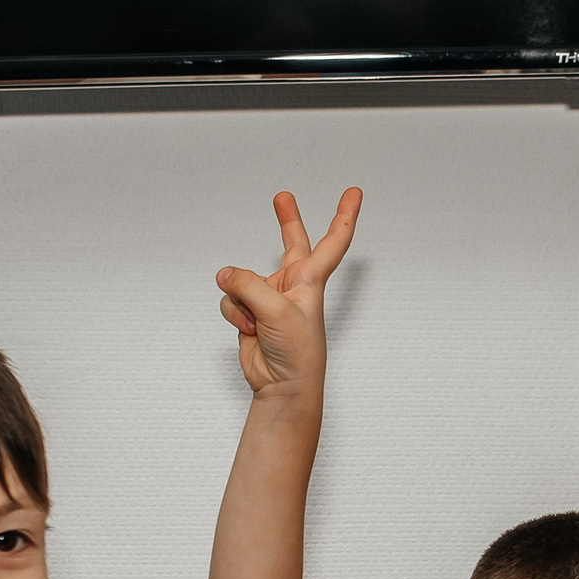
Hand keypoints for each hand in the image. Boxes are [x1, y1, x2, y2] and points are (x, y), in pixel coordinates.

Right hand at [216, 188, 363, 400]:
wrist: (283, 386)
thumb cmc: (298, 353)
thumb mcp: (277, 311)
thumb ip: (249, 285)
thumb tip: (224, 276)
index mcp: (311, 280)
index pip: (333, 241)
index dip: (344, 215)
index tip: (354, 192)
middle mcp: (292, 285)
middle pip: (291, 242)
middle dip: (287, 220)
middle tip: (282, 197)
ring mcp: (269, 297)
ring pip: (242, 280)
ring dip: (243, 300)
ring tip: (257, 322)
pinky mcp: (249, 312)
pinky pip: (230, 299)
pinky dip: (235, 314)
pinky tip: (248, 329)